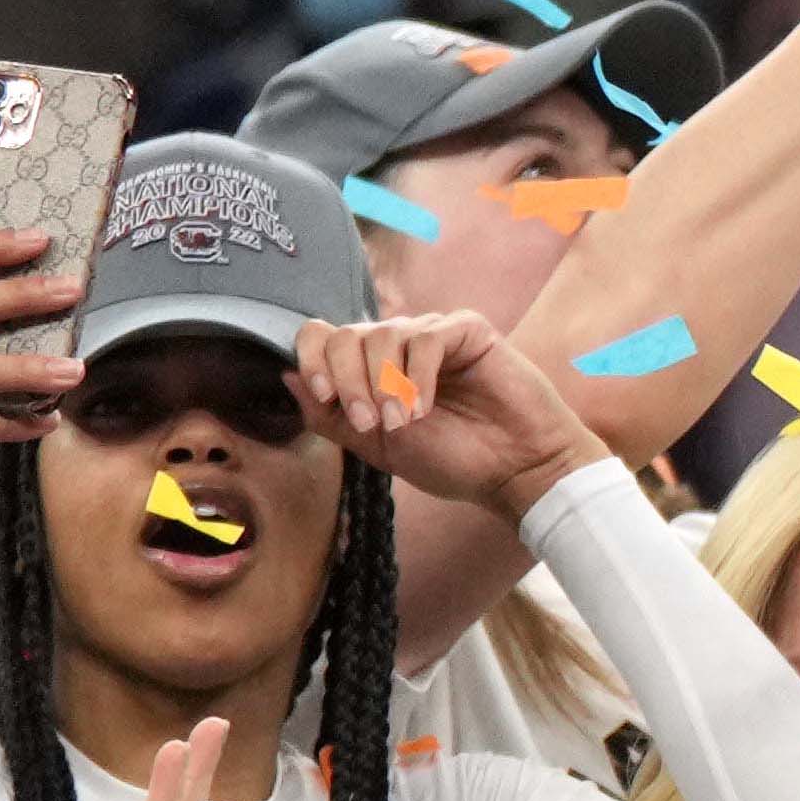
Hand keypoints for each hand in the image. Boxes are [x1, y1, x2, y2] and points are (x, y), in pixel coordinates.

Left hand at [295, 312, 603, 517]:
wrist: (514, 469)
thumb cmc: (451, 460)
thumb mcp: (375, 446)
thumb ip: (330, 416)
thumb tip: (285, 377)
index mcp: (371, 369)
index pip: (322, 337)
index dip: (312, 360)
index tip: (324, 396)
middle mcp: (397, 345)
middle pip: (344, 334)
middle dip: (347, 381)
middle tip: (368, 422)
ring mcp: (432, 334)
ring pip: (381, 334)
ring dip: (383, 385)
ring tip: (404, 422)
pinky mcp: (467, 330)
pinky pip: (424, 338)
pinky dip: (417, 377)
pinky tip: (426, 408)